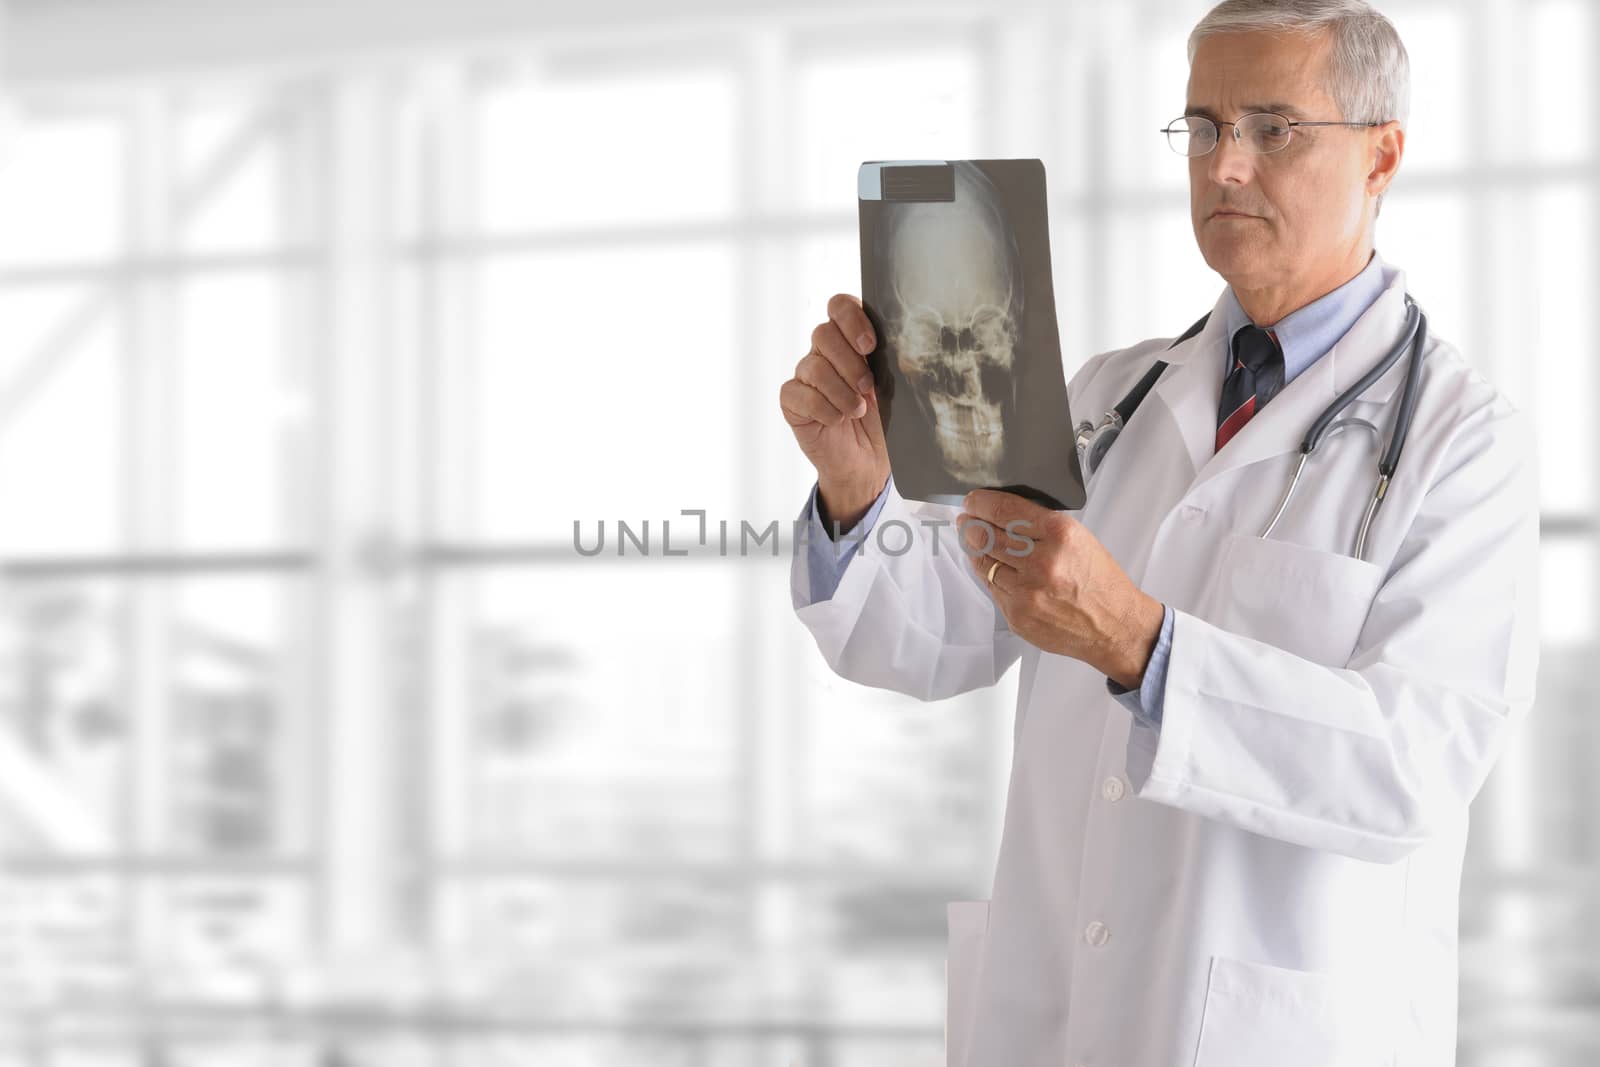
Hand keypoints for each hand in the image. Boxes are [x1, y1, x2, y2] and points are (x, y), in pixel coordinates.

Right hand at [778, 294, 890, 526]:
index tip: (870, 345)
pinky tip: (837, 420)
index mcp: (849, 340)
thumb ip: (891, 362)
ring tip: (857, 411)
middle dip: (849, 362)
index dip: (851, 319)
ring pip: (812, 366)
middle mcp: (823, 353)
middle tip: (867, 386)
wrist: (868, 462)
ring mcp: (805, 376)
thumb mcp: (894, 388)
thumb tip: (904, 349)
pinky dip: (823, 409)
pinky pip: (798, 394)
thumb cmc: (883, 421)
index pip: (839, 306)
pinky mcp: (792, 401)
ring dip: (840, 391)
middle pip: (822, 333)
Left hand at [957, 488, 1164, 687]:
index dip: (981, 503)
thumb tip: (1000, 515)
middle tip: (967, 520)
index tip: (973, 501)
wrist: (1115, 626)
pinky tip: (988, 565)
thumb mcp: (1079, 538)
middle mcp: (1041, 561)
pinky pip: (991, 587)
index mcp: (1059, 534)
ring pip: (984, 562)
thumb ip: (1040, 526)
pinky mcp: (1018, 614)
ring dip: (974, 549)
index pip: (1005, 510)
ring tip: (972, 540)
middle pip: (987, 535)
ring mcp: (1027, 591)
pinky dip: (987, 573)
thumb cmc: (1099, 580)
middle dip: (971, 524)